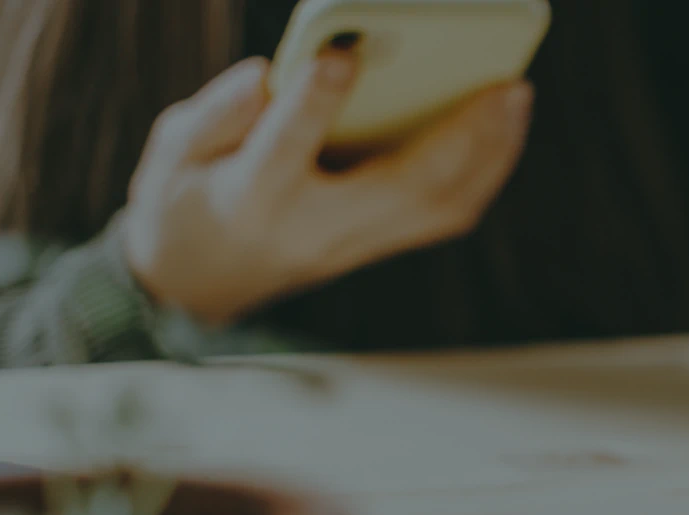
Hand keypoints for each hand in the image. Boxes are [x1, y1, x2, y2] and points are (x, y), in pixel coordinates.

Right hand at [120, 51, 532, 322]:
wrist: (195, 288)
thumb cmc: (187, 199)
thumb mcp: (172, 155)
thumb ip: (216, 114)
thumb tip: (265, 75)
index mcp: (249, 199)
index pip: (284, 150)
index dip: (312, 102)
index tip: (340, 54)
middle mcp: (313, 229)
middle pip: (400, 188)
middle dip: (459, 136)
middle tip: (503, 82)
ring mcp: (353, 245)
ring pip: (439, 208)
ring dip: (489, 154)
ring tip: (516, 95)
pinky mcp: (379, 246)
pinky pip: (446, 215)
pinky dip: (484, 172)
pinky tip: (503, 129)